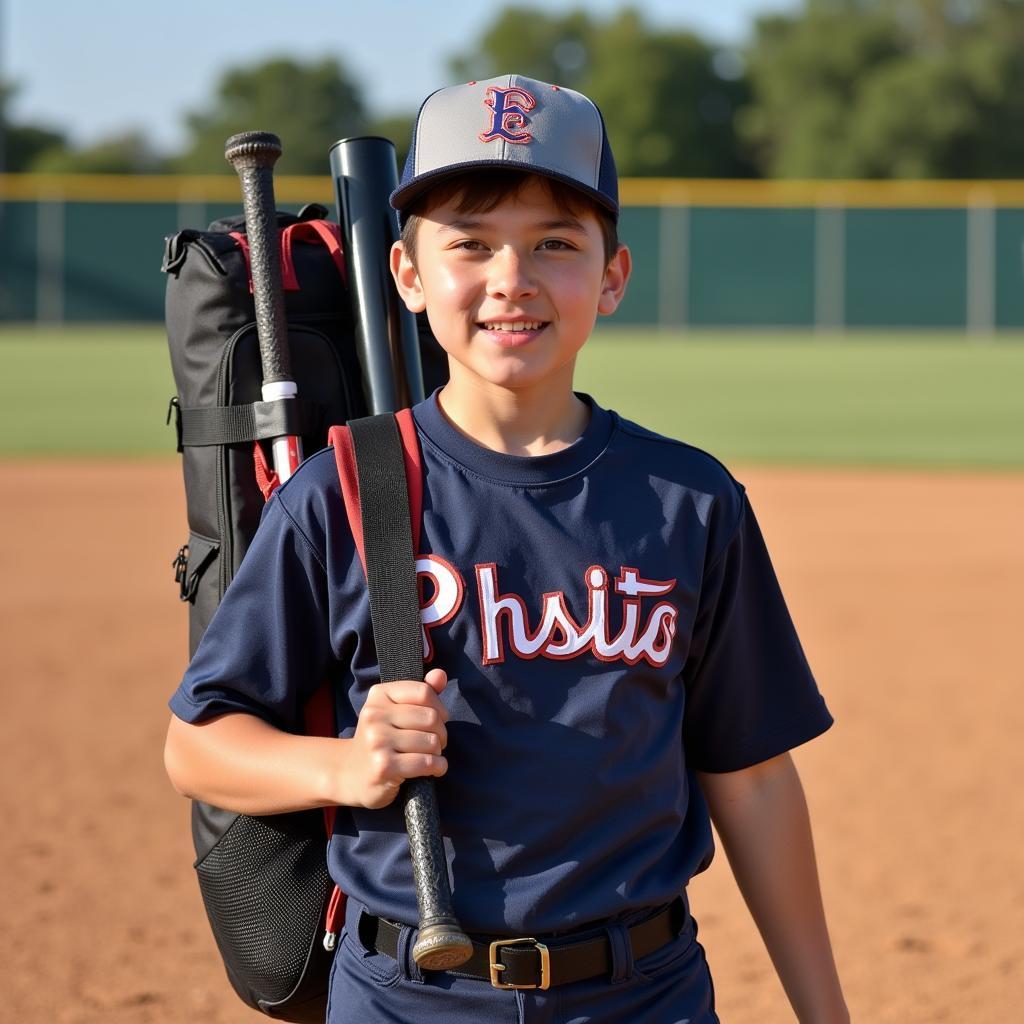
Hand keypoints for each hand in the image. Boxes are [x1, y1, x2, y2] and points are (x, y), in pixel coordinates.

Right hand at [345, 668, 449, 808]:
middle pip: (431, 717)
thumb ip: (420, 692)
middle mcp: (375, 715)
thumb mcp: (395, 710)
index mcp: (378, 695)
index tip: (438, 719)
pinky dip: (438, 767)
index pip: (423, 691)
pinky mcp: (384, 766)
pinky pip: (427, 763)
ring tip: (428, 755)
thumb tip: (441, 675)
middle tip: (434, 742)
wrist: (350, 773)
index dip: (439, 707)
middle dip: (441, 733)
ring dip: (437, 752)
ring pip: (431, 742)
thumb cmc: (380, 738)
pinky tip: (433, 769)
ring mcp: (378, 741)